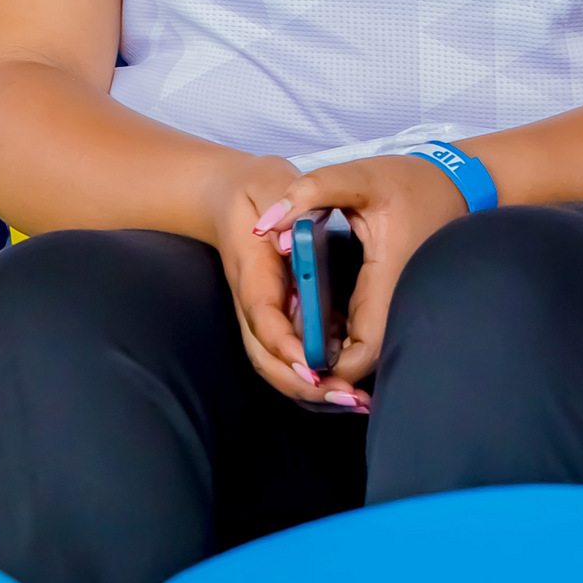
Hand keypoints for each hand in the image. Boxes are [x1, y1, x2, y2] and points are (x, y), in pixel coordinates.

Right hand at [206, 152, 353, 407]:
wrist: (228, 195)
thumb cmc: (255, 189)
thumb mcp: (268, 182)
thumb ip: (283, 204)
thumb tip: (289, 241)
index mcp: (252, 272)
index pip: (263, 317)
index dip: (286, 345)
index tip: (314, 365)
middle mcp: (254, 302)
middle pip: (267, 357)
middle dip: (302, 384)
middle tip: (345, 397)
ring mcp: (263, 313)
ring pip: (278, 363)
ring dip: (312, 388)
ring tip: (355, 400)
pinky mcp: (279, 316)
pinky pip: (291, 354)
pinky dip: (316, 374)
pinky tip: (351, 384)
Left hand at [260, 152, 471, 398]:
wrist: (460, 182)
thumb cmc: (412, 181)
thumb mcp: (358, 176)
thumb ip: (308, 193)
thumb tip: (264, 226)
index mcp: (389, 278)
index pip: (363, 350)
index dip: (330, 363)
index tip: (297, 354)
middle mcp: (401, 300)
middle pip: (363, 358)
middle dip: (326, 361)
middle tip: (288, 344)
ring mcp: (403, 303)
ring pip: (368, 348)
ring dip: (335, 347)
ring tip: (299, 329)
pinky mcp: (401, 299)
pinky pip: (372, 330)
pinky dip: (346, 333)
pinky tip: (322, 316)